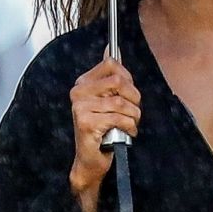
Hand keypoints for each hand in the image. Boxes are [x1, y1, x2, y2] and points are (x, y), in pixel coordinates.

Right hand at [69, 52, 140, 211]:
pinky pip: (118, 118)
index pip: (112, 65)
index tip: (129, 95)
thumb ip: (110, 76)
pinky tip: (126, 133)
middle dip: (134, 99)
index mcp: (83, 83)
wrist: (91, 161)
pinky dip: (129, 127)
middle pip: (119, 81)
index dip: (128, 79)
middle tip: (133, 113)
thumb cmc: (103, 132)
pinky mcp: (86, 122)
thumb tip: (111, 50)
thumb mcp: (108, 100)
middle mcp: (78, 93)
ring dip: (133, 116)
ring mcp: (80, 107)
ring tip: (130, 125)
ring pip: (121, 102)